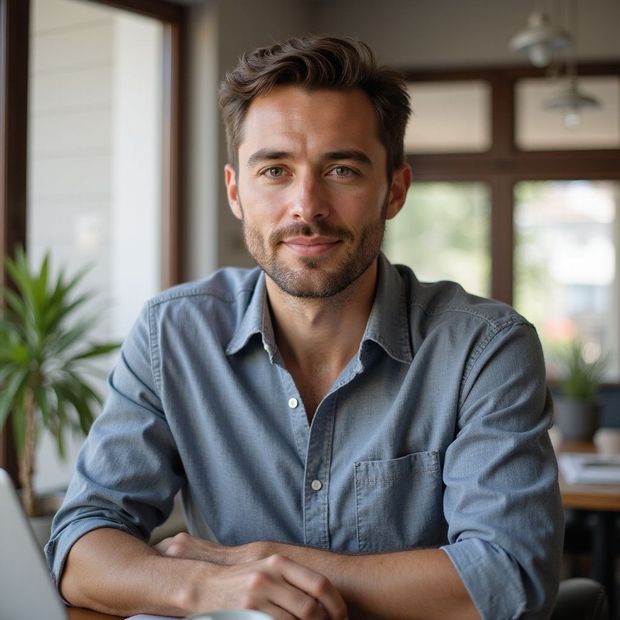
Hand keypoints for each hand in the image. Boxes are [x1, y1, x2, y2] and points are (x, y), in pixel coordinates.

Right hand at [155, 534, 347, 619]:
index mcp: (279, 562)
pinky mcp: (246, 612)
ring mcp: (257, 595)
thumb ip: (293, 579)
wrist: (204, 585)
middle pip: (311, 607)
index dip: (336, 605)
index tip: (342, 618)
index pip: (320, 584)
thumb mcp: (268, 569)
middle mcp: (270, 576)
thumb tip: (325, 599)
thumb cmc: (242, 580)